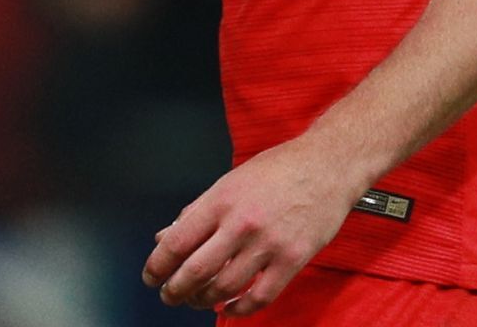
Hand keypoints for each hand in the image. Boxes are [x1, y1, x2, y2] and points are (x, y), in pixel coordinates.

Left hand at [142, 136, 362, 313]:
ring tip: (197, 300)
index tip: (150, 277)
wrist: (326, 166)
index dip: (158, 265)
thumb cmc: (276, 170)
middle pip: (197, 270)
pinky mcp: (293, 259)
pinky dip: (240, 309)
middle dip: (176, 290)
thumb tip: (166, 237)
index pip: (178, 241)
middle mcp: (241, 224)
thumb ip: (197, 212)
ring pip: (226, 287)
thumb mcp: (229, 182)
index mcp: (221, 200)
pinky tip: (229, 308)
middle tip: (169, 296)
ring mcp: (268, 244)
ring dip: (204, 300)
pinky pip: (261, 296)